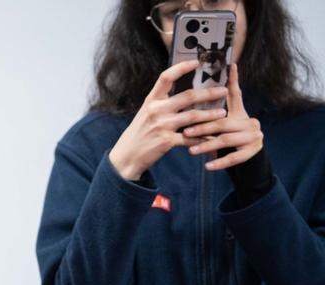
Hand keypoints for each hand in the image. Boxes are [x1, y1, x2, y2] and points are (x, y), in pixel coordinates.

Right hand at [108, 60, 228, 180]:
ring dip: (210, 115)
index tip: (196, 62)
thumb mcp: (145, 114)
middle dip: (209, 93)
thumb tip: (184, 94)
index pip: (166, 78)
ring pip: (193, 116)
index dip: (181, 68)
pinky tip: (211, 137)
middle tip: (223, 91)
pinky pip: (190, 138)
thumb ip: (162, 103)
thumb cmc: (139, 134)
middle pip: (187, 96)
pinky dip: (202, 138)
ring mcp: (161, 126)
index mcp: (151, 101)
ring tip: (223, 113)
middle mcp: (156, 110)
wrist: (126, 157)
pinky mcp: (166, 141)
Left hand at [185, 65, 262, 170]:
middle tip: (185, 131)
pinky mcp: (252, 152)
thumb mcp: (220, 125)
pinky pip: (234, 158)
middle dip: (203, 127)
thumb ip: (209, 113)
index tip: (230, 65)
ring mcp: (253, 136)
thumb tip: (187, 98)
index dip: (234, 80)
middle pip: (223, 122)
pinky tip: (207, 166)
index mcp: (240, 113)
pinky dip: (219, 162)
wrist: (246, 159)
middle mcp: (250, 121)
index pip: (236, 94)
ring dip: (207, 145)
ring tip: (191, 150)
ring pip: (226, 140)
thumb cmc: (225, 139)